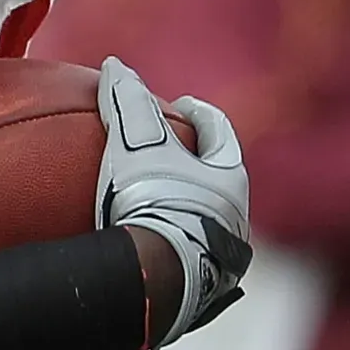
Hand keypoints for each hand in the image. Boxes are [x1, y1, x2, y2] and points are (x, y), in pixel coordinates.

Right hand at [96, 57, 252, 346]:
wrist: (161, 274)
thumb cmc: (157, 200)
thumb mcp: (139, 143)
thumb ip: (128, 102)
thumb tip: (114, 65)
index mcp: (229, 179)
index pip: (220, 133)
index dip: (201, 115)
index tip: (182, 105)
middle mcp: (234, 218)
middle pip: (215, 177)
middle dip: (194, 162)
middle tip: (166, 149)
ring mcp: (218, 254)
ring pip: (203, 217)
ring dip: (183, 202)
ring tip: (151, 196)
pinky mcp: (200, 284)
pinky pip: (182, 250)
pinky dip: (166, 237)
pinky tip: (140, 238)